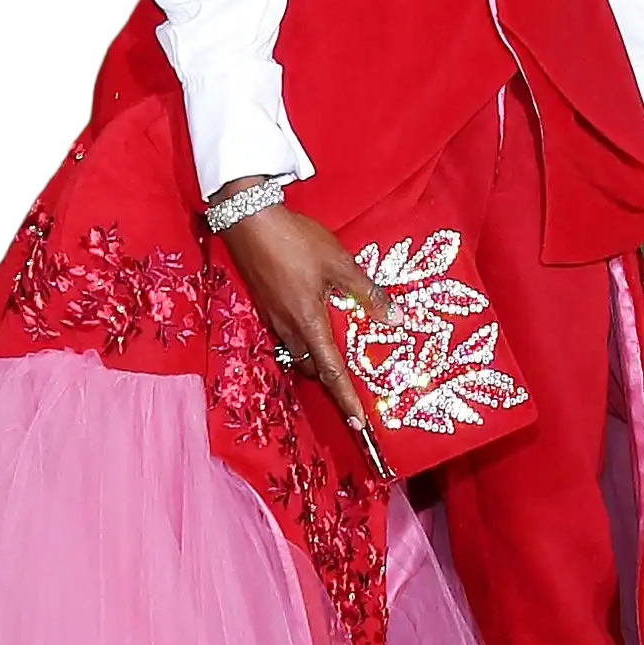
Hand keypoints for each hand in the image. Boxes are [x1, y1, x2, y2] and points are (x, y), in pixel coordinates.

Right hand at [209, 176, 403, 440]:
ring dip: (314, 358)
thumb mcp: (339, 263)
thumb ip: (366, 291)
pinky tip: (310, 321)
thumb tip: (395, 317)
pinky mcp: (264, 305)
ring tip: (332, 349)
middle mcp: (288, 328)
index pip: (332, 372)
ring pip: (297, 353)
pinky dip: (301, 339)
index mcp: (309, 323)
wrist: (248, 220)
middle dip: (329, 378)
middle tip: (349, 378)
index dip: (346, 399)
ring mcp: (272, 317)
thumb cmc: (296, 241)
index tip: (358, 424)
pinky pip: (286, 335)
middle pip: (311, 368)